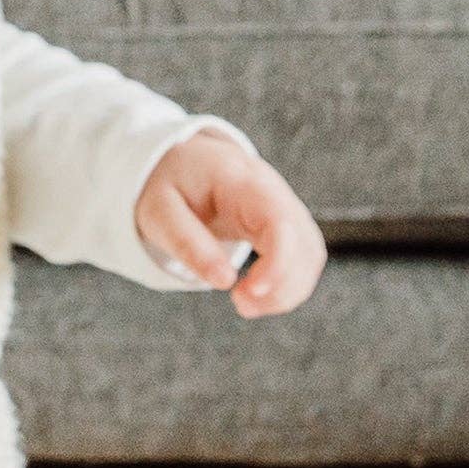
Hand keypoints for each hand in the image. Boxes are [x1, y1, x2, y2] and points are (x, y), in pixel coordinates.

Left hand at [134, 128, 326, 317]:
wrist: (184, 161)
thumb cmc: (169, 184)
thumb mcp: (160, 209)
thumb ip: (187, 242)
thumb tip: (223, 281)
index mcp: (241, 181)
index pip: (279, 221)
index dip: (277, 262)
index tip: (252, 292)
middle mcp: (273, 192)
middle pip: (303, 243)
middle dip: (282, 285)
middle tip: (241, 306)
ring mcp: (285, 207)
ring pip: (308, 255)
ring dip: (287, 290)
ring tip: (245, 305)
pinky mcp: (285, 225)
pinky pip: (301, 258)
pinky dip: (286, 283)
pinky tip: (257, 295)